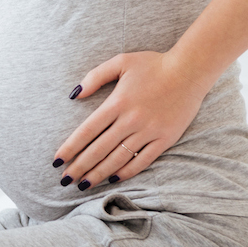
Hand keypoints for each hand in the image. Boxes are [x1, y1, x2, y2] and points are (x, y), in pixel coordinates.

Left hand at [52, 51, 213, 189]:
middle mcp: (130, 120)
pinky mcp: (165, 139)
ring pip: (118, 158)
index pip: (87, 131)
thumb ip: (95, 77)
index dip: (70, 148)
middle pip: (99, 149)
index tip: (57, 161)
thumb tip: (75, 95)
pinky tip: (113, 179)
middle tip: (65, 180)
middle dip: (80, 166)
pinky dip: (127, 172)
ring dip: (99, 173)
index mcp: (117, 102)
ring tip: (84, 185)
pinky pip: (142, 160)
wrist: (190, 70)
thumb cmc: (153, 64)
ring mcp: (149, 131)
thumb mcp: (120, 61)